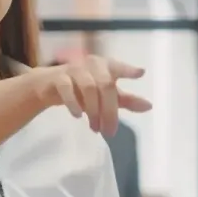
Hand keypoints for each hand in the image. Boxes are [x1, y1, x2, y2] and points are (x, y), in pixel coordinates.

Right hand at [36, 57, 152, 136]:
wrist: (48, 85)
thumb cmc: (82, 88)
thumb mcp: (105, 95)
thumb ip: (126, 100)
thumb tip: (149, 106)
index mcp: (105, 66)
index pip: (118, 67)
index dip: (128, 70)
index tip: (141, 73)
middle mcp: (91, 64)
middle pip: (105, 84)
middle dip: (109, 110)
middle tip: (110, 132)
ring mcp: (73, 69)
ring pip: (88, 87)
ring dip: (93, 110)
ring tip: (95, 128)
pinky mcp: (57, 77)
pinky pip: (67, 88)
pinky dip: (73, 103)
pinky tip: (77, 116)